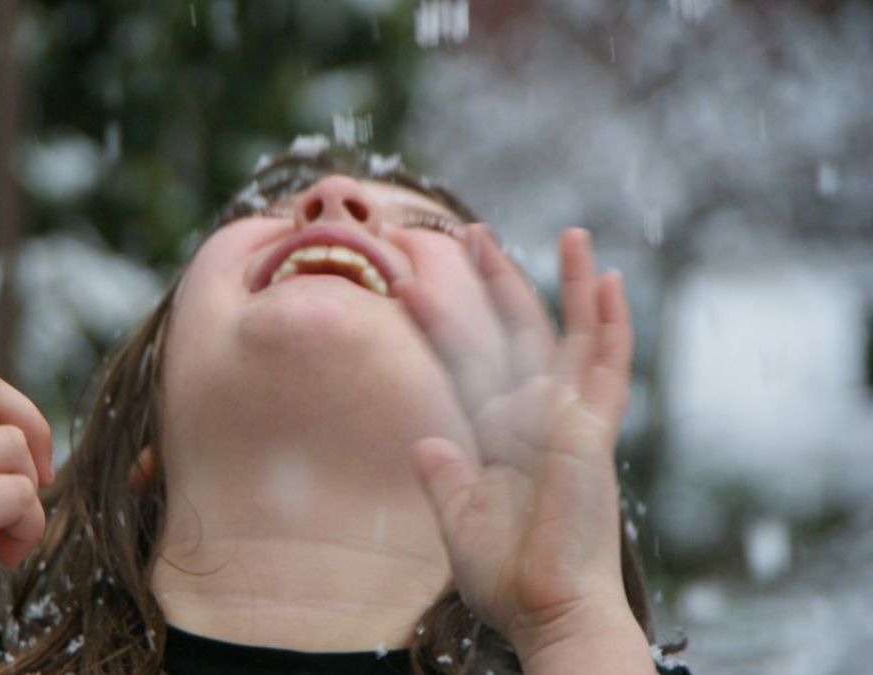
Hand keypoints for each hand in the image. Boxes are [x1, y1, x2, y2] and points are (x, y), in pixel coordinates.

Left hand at [390, 226, 646, 665]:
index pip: (467, 364)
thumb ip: (444, 477)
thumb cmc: (509, 578)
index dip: (439, 323)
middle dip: (495, 282)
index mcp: (500, 437)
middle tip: (470, 231)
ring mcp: (568, 421)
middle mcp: (535, 419)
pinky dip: (613, 325)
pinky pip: (609, 368)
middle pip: (518, 334)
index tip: (407, 285)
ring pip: (572, 336)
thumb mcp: (459, 520)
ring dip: (570, 284)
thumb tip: (423, 440)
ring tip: (569, 231)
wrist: (547, 611)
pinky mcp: (593, 431)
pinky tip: (611, 281)